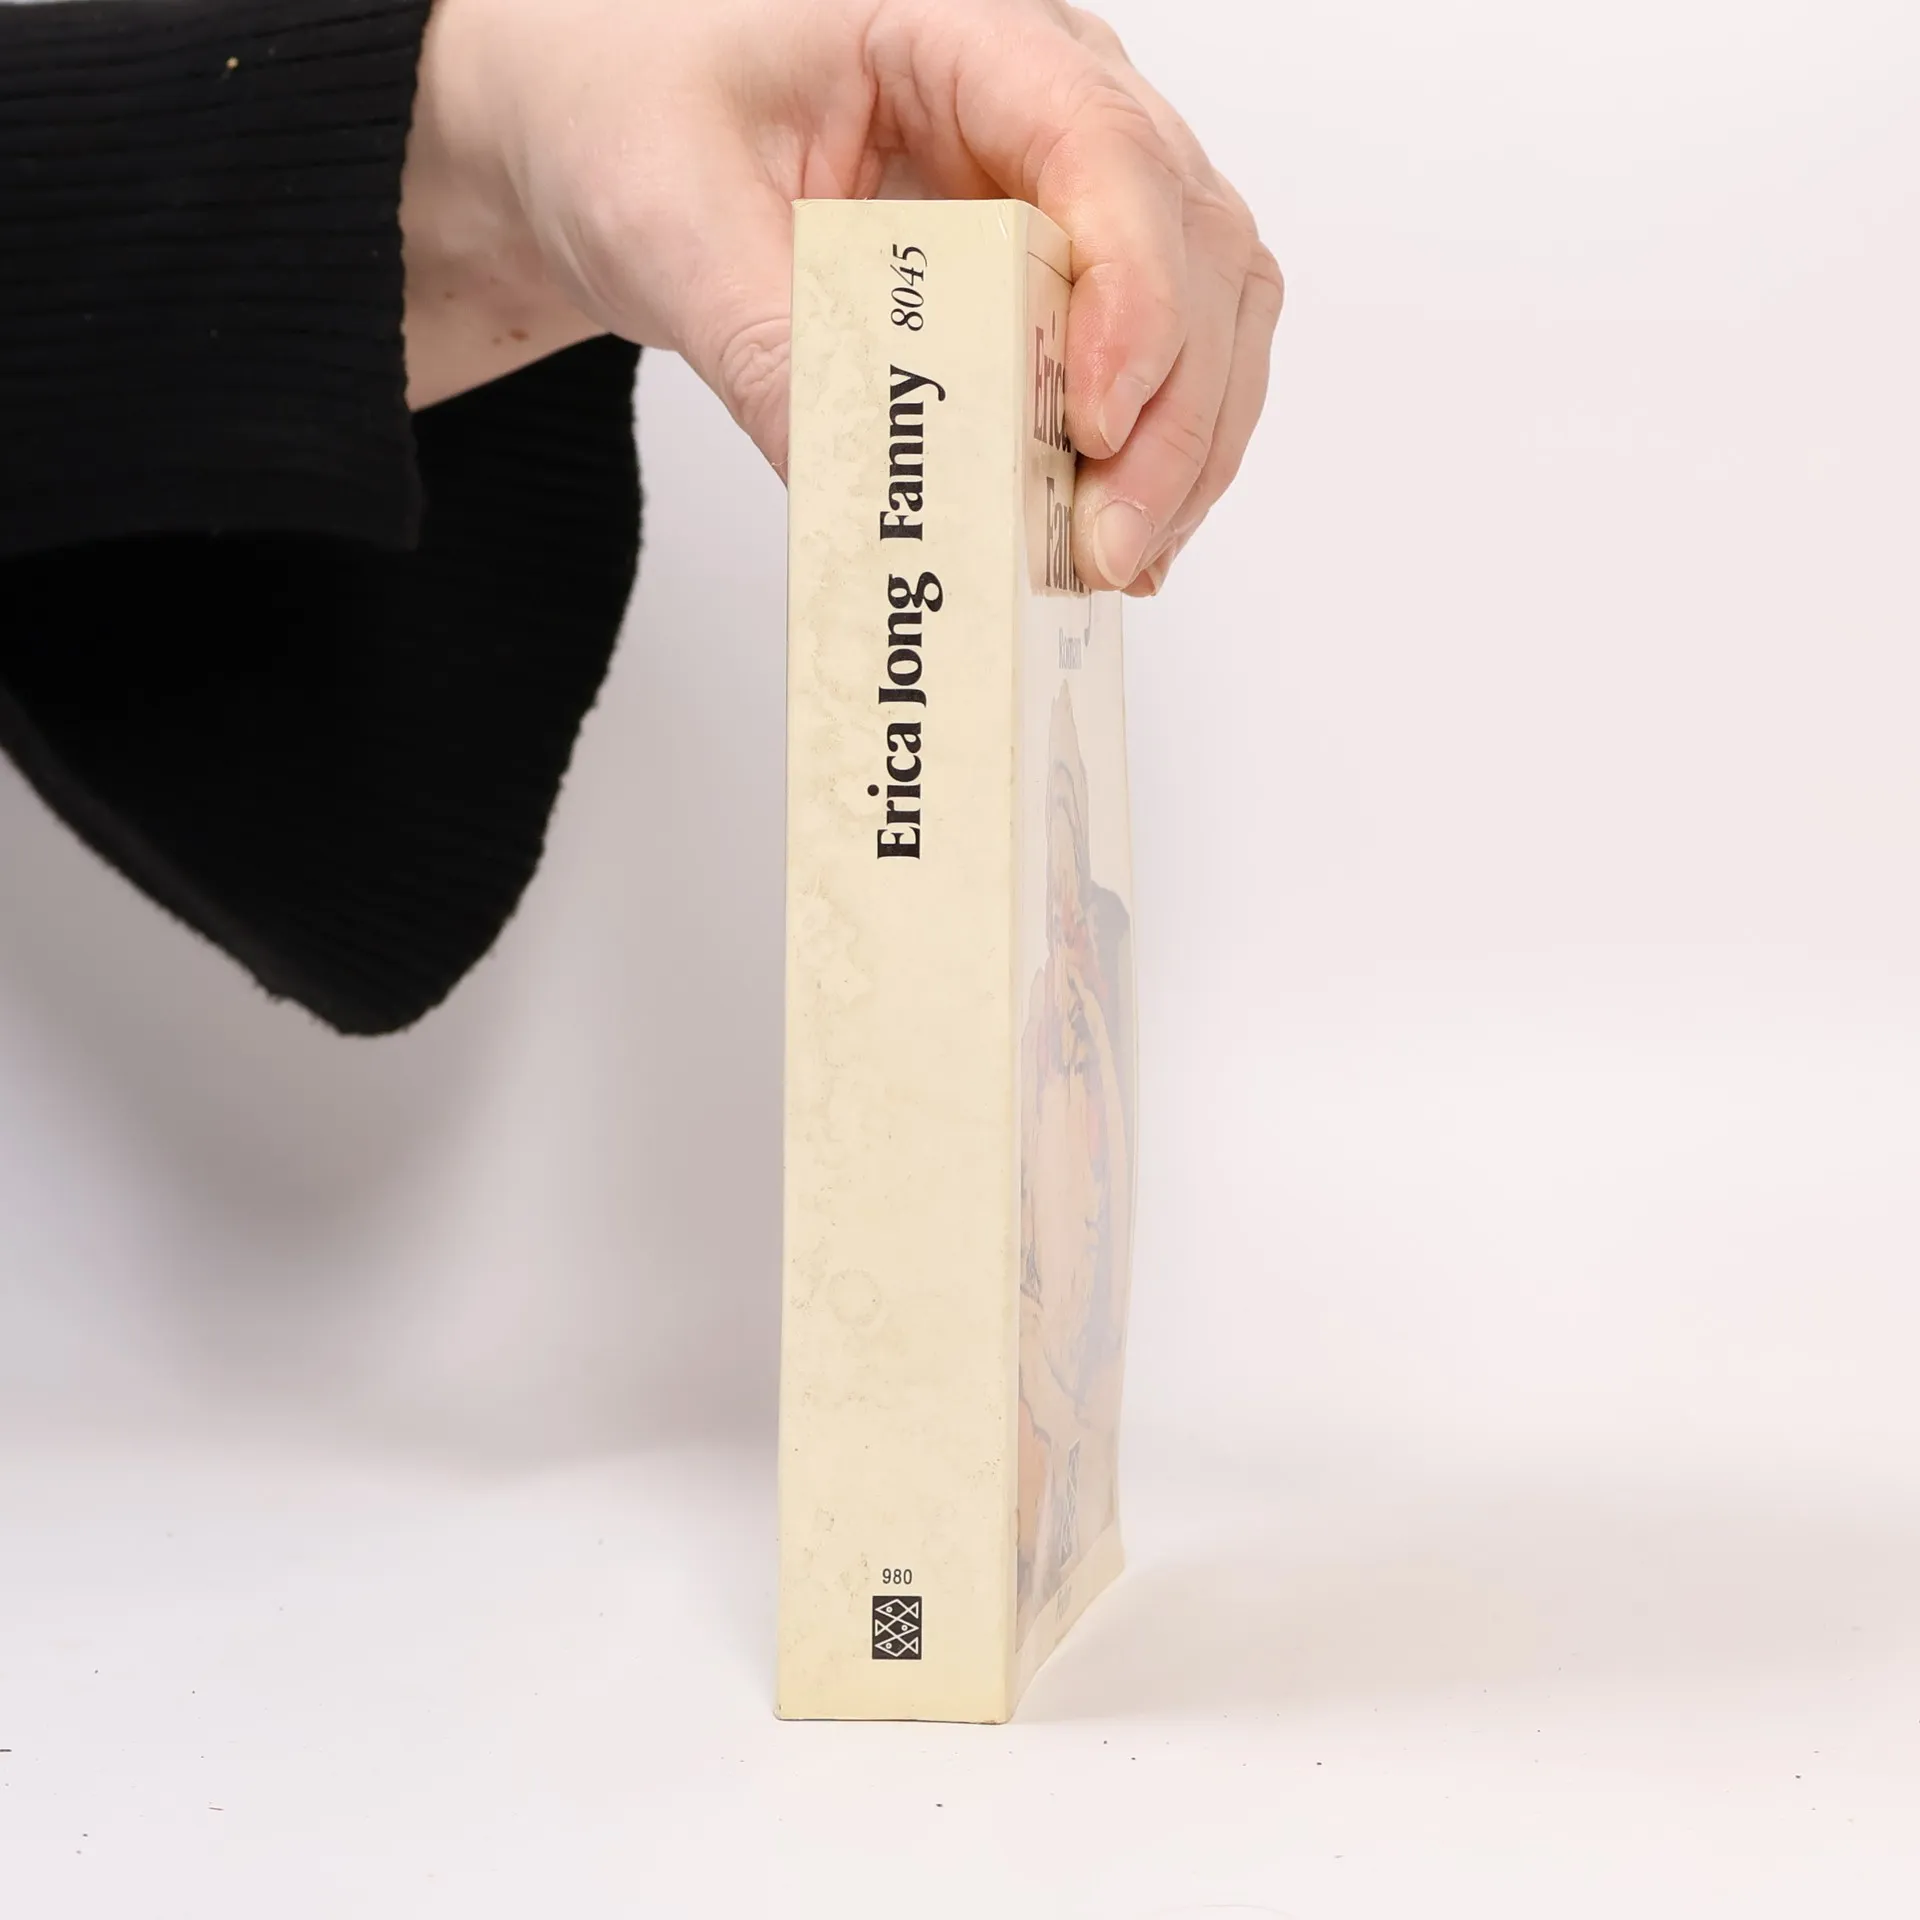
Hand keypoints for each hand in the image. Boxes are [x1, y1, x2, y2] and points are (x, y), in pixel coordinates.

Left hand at [400, 0, 1281, 594]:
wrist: (613, 136)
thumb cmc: (637, 115)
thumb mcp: (672, 221)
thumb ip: (772, 348)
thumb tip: (863, 501)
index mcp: (962, 31)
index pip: (1103, 145)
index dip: (1130, 291)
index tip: (1089, 422)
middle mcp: (1053, 98)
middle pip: (1193, 243)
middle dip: (1169, 413)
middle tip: (1101, 546)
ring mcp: (1075, 192)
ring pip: (1211, 312)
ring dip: (1181, 451)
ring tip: (1108, 564)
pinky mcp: (1067, 280)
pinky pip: (1164, 366)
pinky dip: (1156, 461)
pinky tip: (1109, 541)